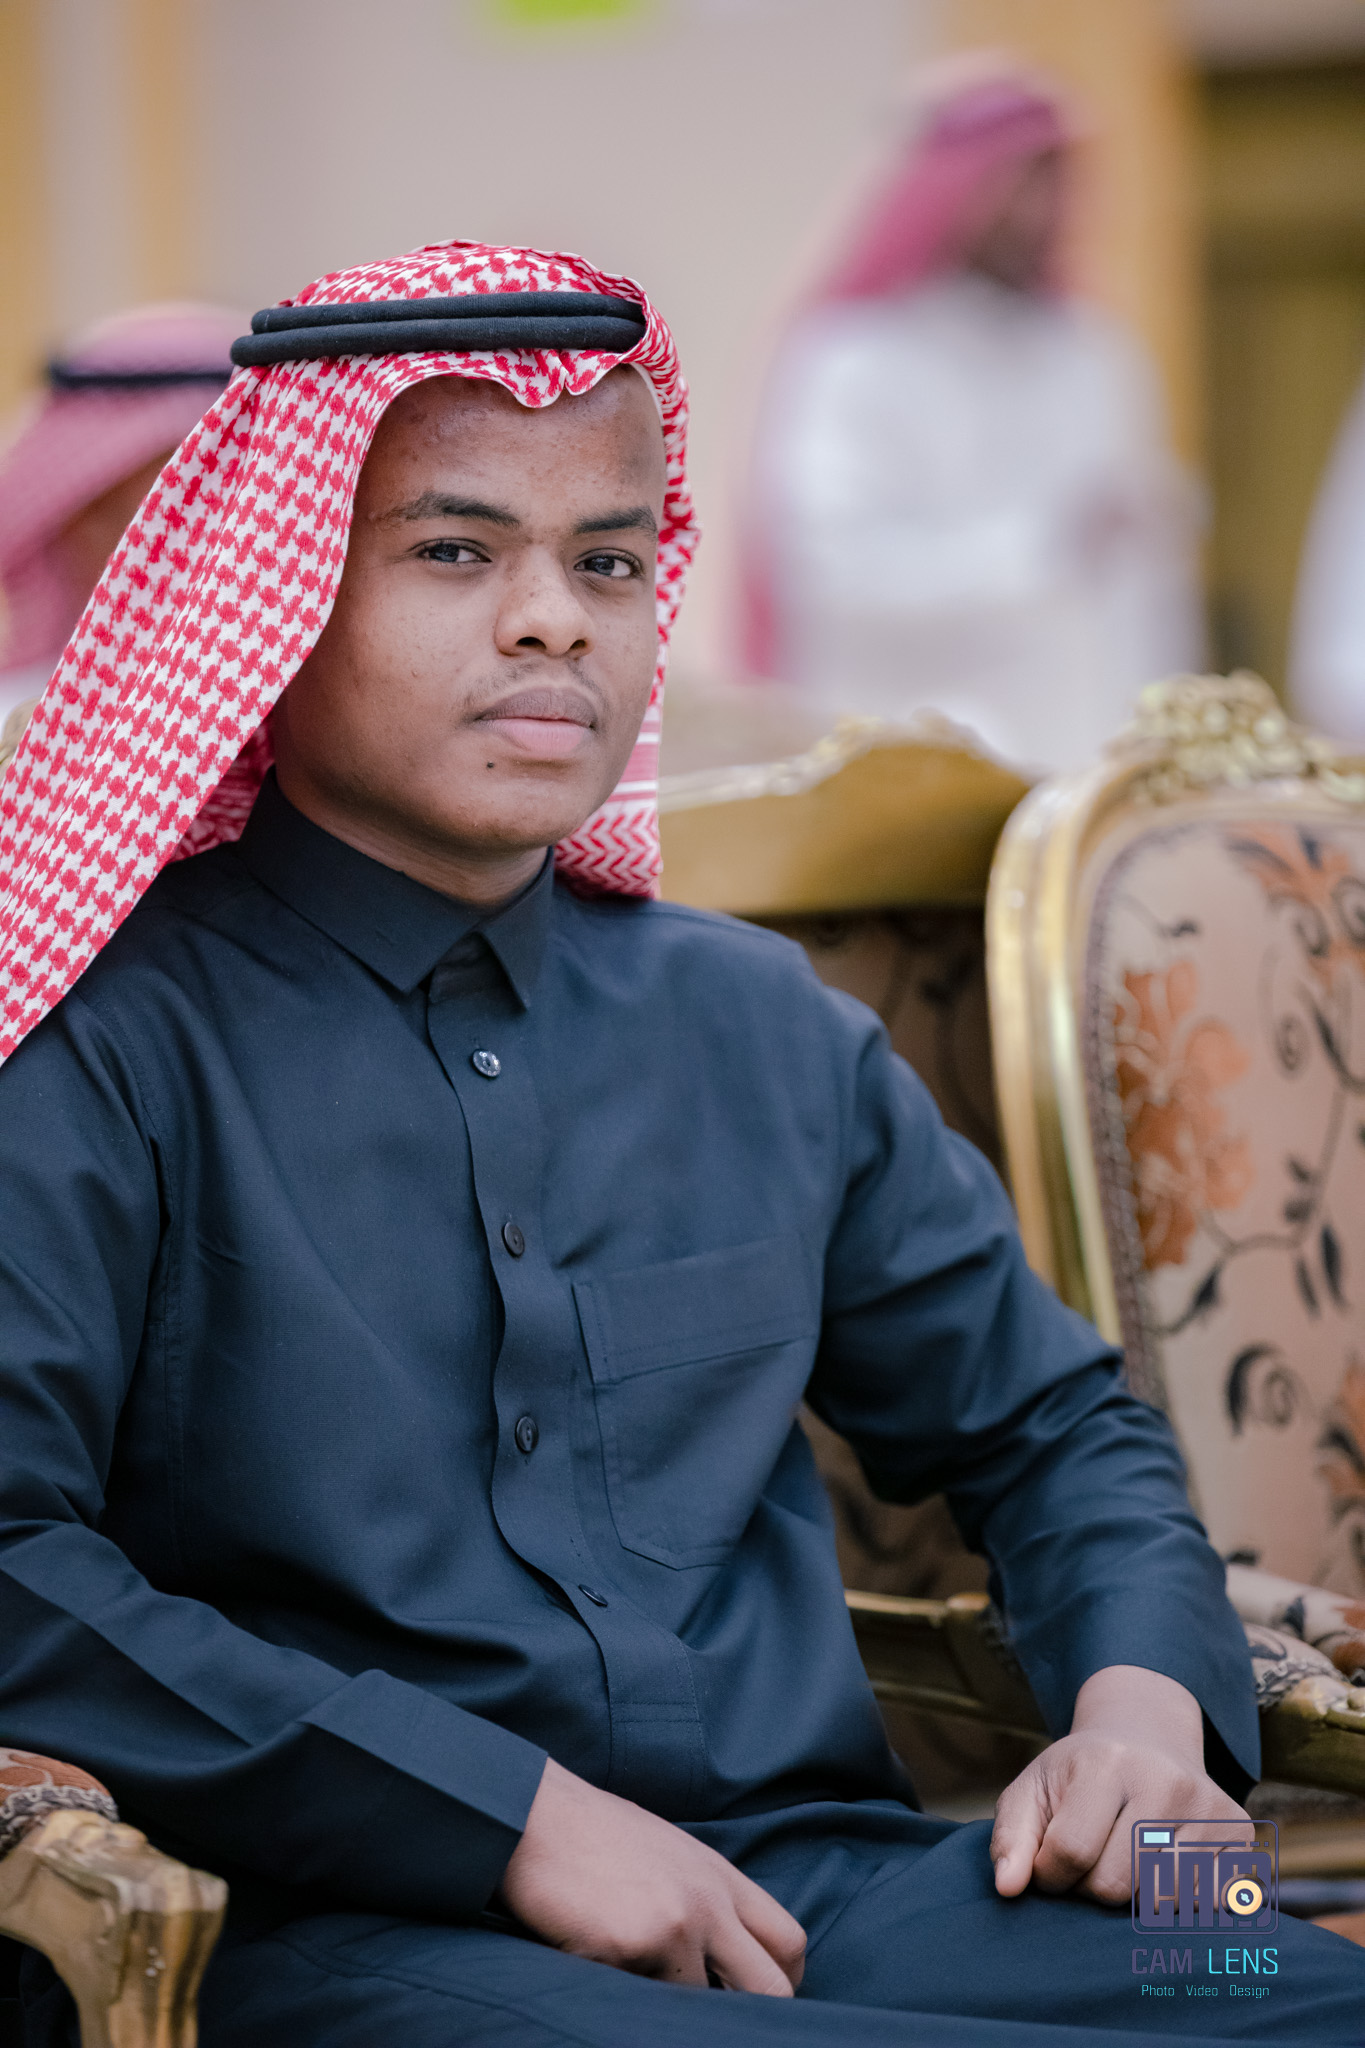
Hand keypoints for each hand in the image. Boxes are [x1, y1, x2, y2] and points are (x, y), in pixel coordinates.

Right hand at [499, 1758, 805, 1993]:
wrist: (531, 1814)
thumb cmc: (590, 1836)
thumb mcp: (666, 1853)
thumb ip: (702, 1897)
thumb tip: (721, 1959)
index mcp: (718, 1875)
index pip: (787, 1941)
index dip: (781, 1984)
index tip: (753, 2001)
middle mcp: (709, 1899)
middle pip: (770, 1987)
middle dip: (751, 2016)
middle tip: (716, 2022)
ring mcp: (677, 1923)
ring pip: (700, 2006)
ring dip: (670, 2003)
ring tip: (629, 1971)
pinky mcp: (635, 1945)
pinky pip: (644, 2000)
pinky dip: (625, 1994)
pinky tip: (596, 1960)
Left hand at [991, 1664, 1248, 1904]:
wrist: (1146, 1736)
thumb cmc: (1080, 1774)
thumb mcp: (1034, 1789)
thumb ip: (1012, 1837)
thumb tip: (1007, 1888)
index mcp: (1106, 1762)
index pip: (1070, 1851)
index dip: (1050, 1873)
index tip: (1050, 1863)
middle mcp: (1164, 1780)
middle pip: (1114, 1885)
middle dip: (1090, 1887)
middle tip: (1090, 1859)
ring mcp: (1207, 1807)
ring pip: (1159, 1902)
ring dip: (1131, 1898)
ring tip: (1123, 1859)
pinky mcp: (1238, 1833)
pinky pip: (1202, 1904)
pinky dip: (1176, 1901)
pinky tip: (1163, 1866)